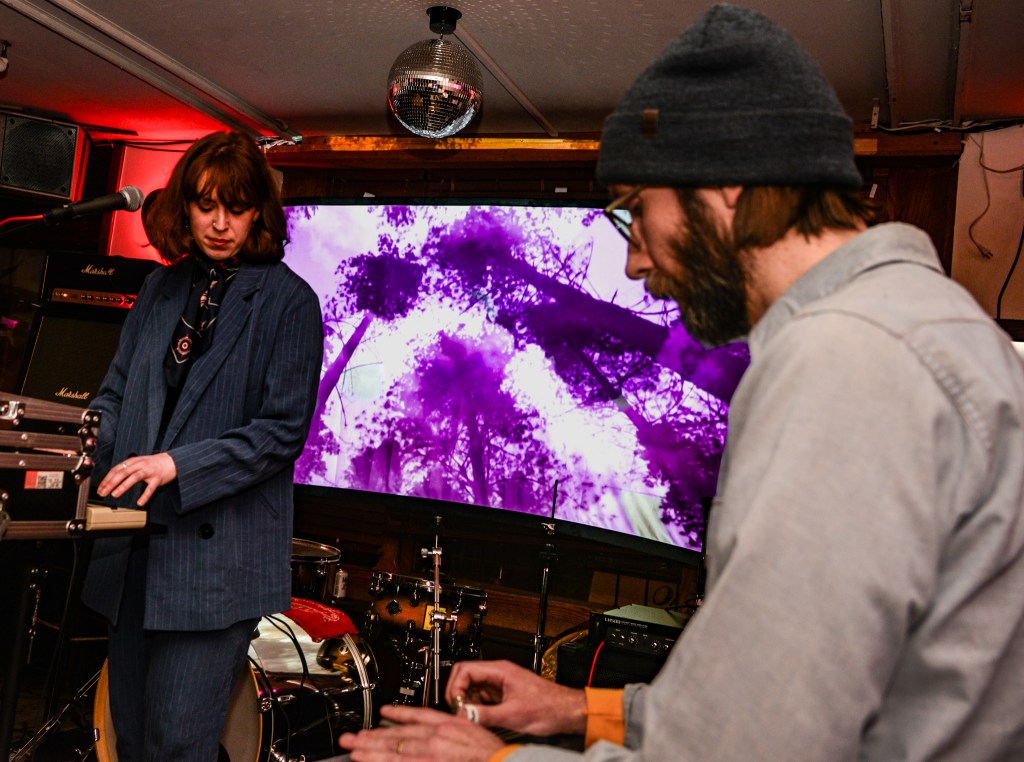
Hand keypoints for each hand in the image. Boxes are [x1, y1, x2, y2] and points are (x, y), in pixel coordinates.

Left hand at [97, 453, 176, 506]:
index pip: (116, 470)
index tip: (100, 488)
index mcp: (133, 461)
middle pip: (123, 473)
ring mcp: (149, 471)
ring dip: (123, 486)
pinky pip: (150, 488)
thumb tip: (112, 480)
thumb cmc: (153, 464)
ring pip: (134, 478)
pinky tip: (140, 502)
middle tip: (103, 493)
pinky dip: (145, 495)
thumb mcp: (138, 463)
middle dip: (111, 483)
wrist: (172, 461)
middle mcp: (140, 465)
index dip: (106, 479)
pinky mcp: (158, 478)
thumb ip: (127, 470)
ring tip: (115, 494)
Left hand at [339, 704, 503, 761]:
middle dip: (372, 737)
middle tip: (352, 738)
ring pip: (395, 752)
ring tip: (354, 752)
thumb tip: (437, 733)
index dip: (397, 714)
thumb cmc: (491, 753)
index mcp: (447, 724)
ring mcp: (431, 754)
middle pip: (398, 736)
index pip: (417, 715)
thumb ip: (451, 731)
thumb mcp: (471, 732)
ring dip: (372, 752)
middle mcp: (436, 737)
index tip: (382, 712)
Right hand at [445, 659, 586, 736]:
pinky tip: (481, 718)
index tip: (455, 703)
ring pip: (473, 688)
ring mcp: (501, 684)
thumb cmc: (548, 707)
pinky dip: (477, 707)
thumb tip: (463, 714)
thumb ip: (485, 715)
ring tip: (471, 718)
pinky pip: (482, 697)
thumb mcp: (512, 714)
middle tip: (460, 711)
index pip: (465, 669)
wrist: (565, 711)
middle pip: (466, 677)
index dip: (455, 686)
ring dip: (468, 702)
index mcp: (501, 670)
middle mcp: (499, 674)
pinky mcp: (503, 694)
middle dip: (459, 694)